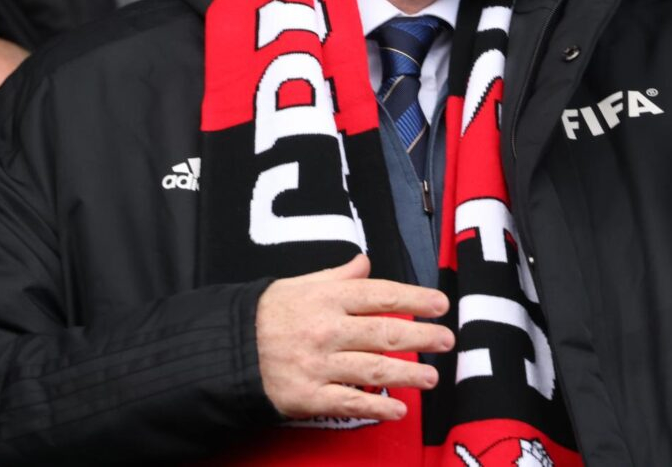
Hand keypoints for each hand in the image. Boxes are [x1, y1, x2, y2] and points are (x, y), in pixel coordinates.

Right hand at [255, 253, 453, 420]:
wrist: (224, 348)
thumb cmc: (265, 314)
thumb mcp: (299, 284)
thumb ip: (336, 276)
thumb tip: (364, 262)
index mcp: (327, 298)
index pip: (380, 295)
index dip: (414, 299)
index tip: (440, 304)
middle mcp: (326, 330)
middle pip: (384, 333)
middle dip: (421, 337)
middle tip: (446, 340)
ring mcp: (318, 365)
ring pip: (373, 369)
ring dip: (408, 374)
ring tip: (432, 378)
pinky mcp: (307, 396)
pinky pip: (349, 402)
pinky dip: (376, 406)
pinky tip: (399, 409)